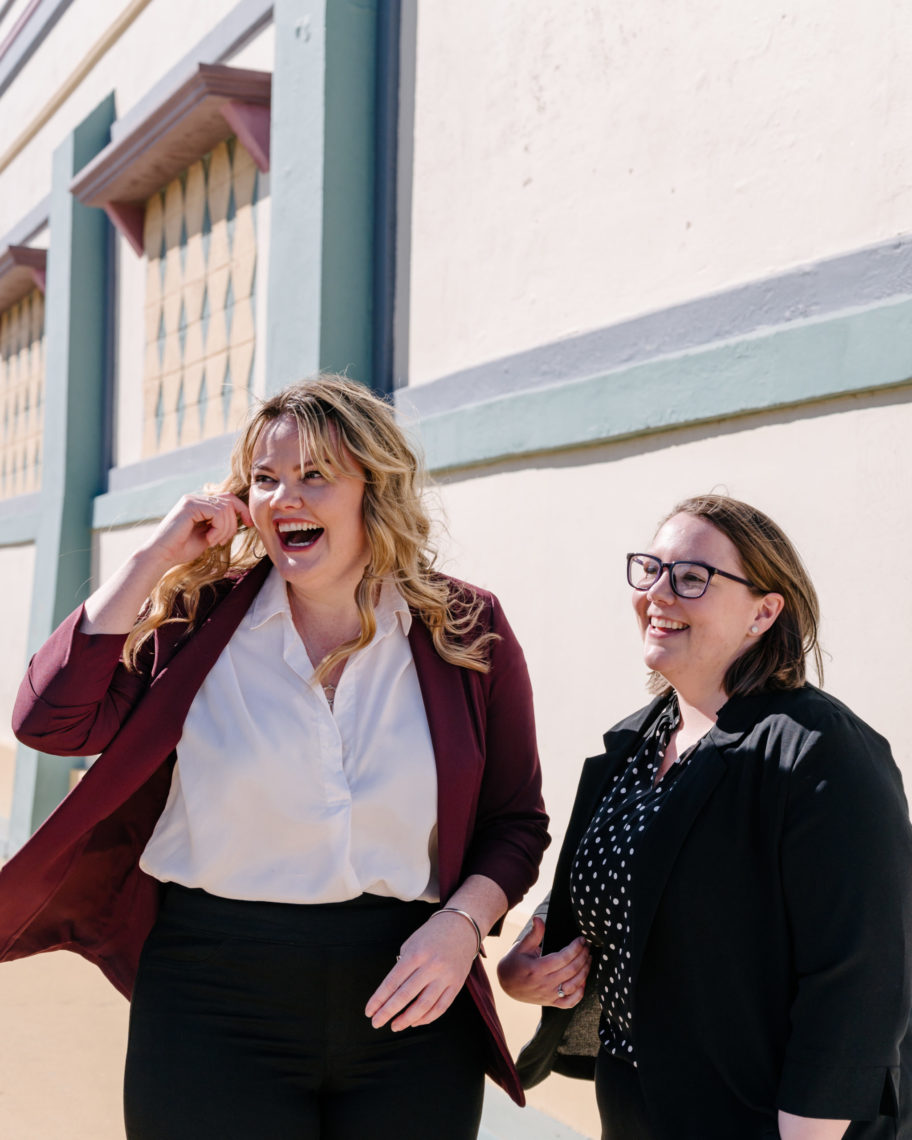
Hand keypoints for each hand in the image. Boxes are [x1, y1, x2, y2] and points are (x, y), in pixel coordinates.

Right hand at [138, 491, 252, 570]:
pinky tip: (208, 539)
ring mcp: (192, 500)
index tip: (250, 524)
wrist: (162, 556)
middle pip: (230, 501)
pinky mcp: (190, 506)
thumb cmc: (182, 549)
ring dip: (225, 529)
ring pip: (226, 508)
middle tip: (223, 541)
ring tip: (213, 542)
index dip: (242, 509)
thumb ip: (220, 525)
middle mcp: (195, 498)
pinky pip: (217, 513)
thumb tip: (241, 519)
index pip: (228, 498)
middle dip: (233, 524)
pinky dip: (218, 529)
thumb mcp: (208, 535)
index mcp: (199, 504)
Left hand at [365, 911, 478, 1031]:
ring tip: (395, 1026)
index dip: (379, 999)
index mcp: (416, 953)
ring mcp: (445, 976)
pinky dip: (427, 1018)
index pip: (393, 981)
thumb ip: (402, 965)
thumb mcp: (412, 943)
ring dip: (407, 1019)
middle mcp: (431, 966)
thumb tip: (392, 991)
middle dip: (388, 1012)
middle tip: (376, 1023)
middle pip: (405, 995)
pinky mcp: (456, 984)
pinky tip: (415, 1022)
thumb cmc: (432, 934)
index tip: (369, 1011)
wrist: (462, 926)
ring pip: (424, 1005)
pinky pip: (441, 1007)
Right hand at [497, 916, 590, 1007]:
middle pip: (571, 970)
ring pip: (574, 986)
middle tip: (588, 946)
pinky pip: (570, 1002)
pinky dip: (580, 993)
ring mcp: (549, 995)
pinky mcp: (551, 1002)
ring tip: (589, 959)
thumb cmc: (514, 963)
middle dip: (583, 956)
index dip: (575, 948)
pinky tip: (583, 981)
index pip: (563, 958)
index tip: (581, 939)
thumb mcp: (521, 947)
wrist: (505, 985)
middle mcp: (544, 984)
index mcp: (537, 969)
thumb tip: (538, 919)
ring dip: (585, 972)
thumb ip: (533, 934)